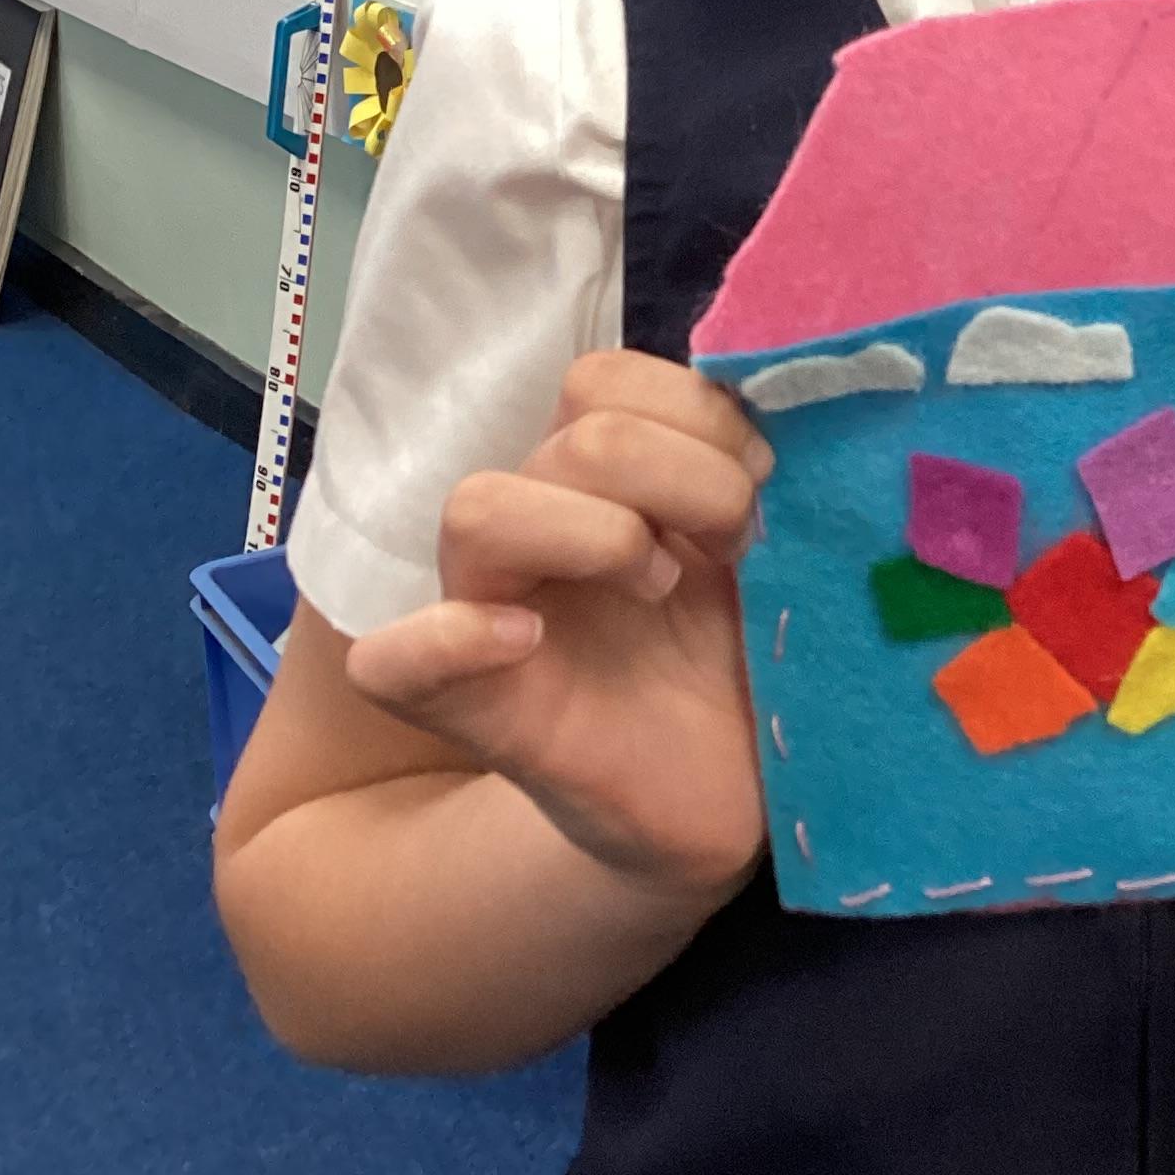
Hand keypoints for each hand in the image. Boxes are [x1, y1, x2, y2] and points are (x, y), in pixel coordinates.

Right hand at [344, 350, 772, 903]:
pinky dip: (447, 638)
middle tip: (738, 543)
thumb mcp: (776, 551)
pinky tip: (524, 640)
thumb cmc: (751, 659)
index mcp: (609, 481)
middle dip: (684, 475)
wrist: (740, 794)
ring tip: (662, 588)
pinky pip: (392, 664)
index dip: (693, 409)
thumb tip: (781, 409)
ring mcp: (495, 615)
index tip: (766, 472)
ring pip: (479, 509)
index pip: (603, 380)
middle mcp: (543, 529)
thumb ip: (761, 475)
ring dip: (598, 535)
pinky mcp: (480, 712)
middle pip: (571, 437)